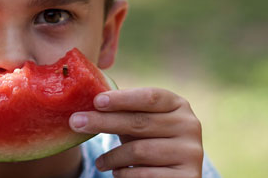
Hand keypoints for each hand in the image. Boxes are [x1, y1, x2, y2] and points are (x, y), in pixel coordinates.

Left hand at [69, 88, 202, 177]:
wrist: (173, 173)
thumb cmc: (149, 140)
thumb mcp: (140, 122)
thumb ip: (123, 110)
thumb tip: (84, 99)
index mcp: (178, 105)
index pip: (150, 97)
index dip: (122, 99)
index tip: (96, 101)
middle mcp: (189, 125)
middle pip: (140, 122)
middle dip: (103, 122)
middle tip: (76, 122)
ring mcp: (192, 152)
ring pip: (140, 151)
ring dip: (112, 157)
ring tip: (99, 162)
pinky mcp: (188, 176)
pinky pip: (145, 174)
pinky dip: (125, 174)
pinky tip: (117, 173)